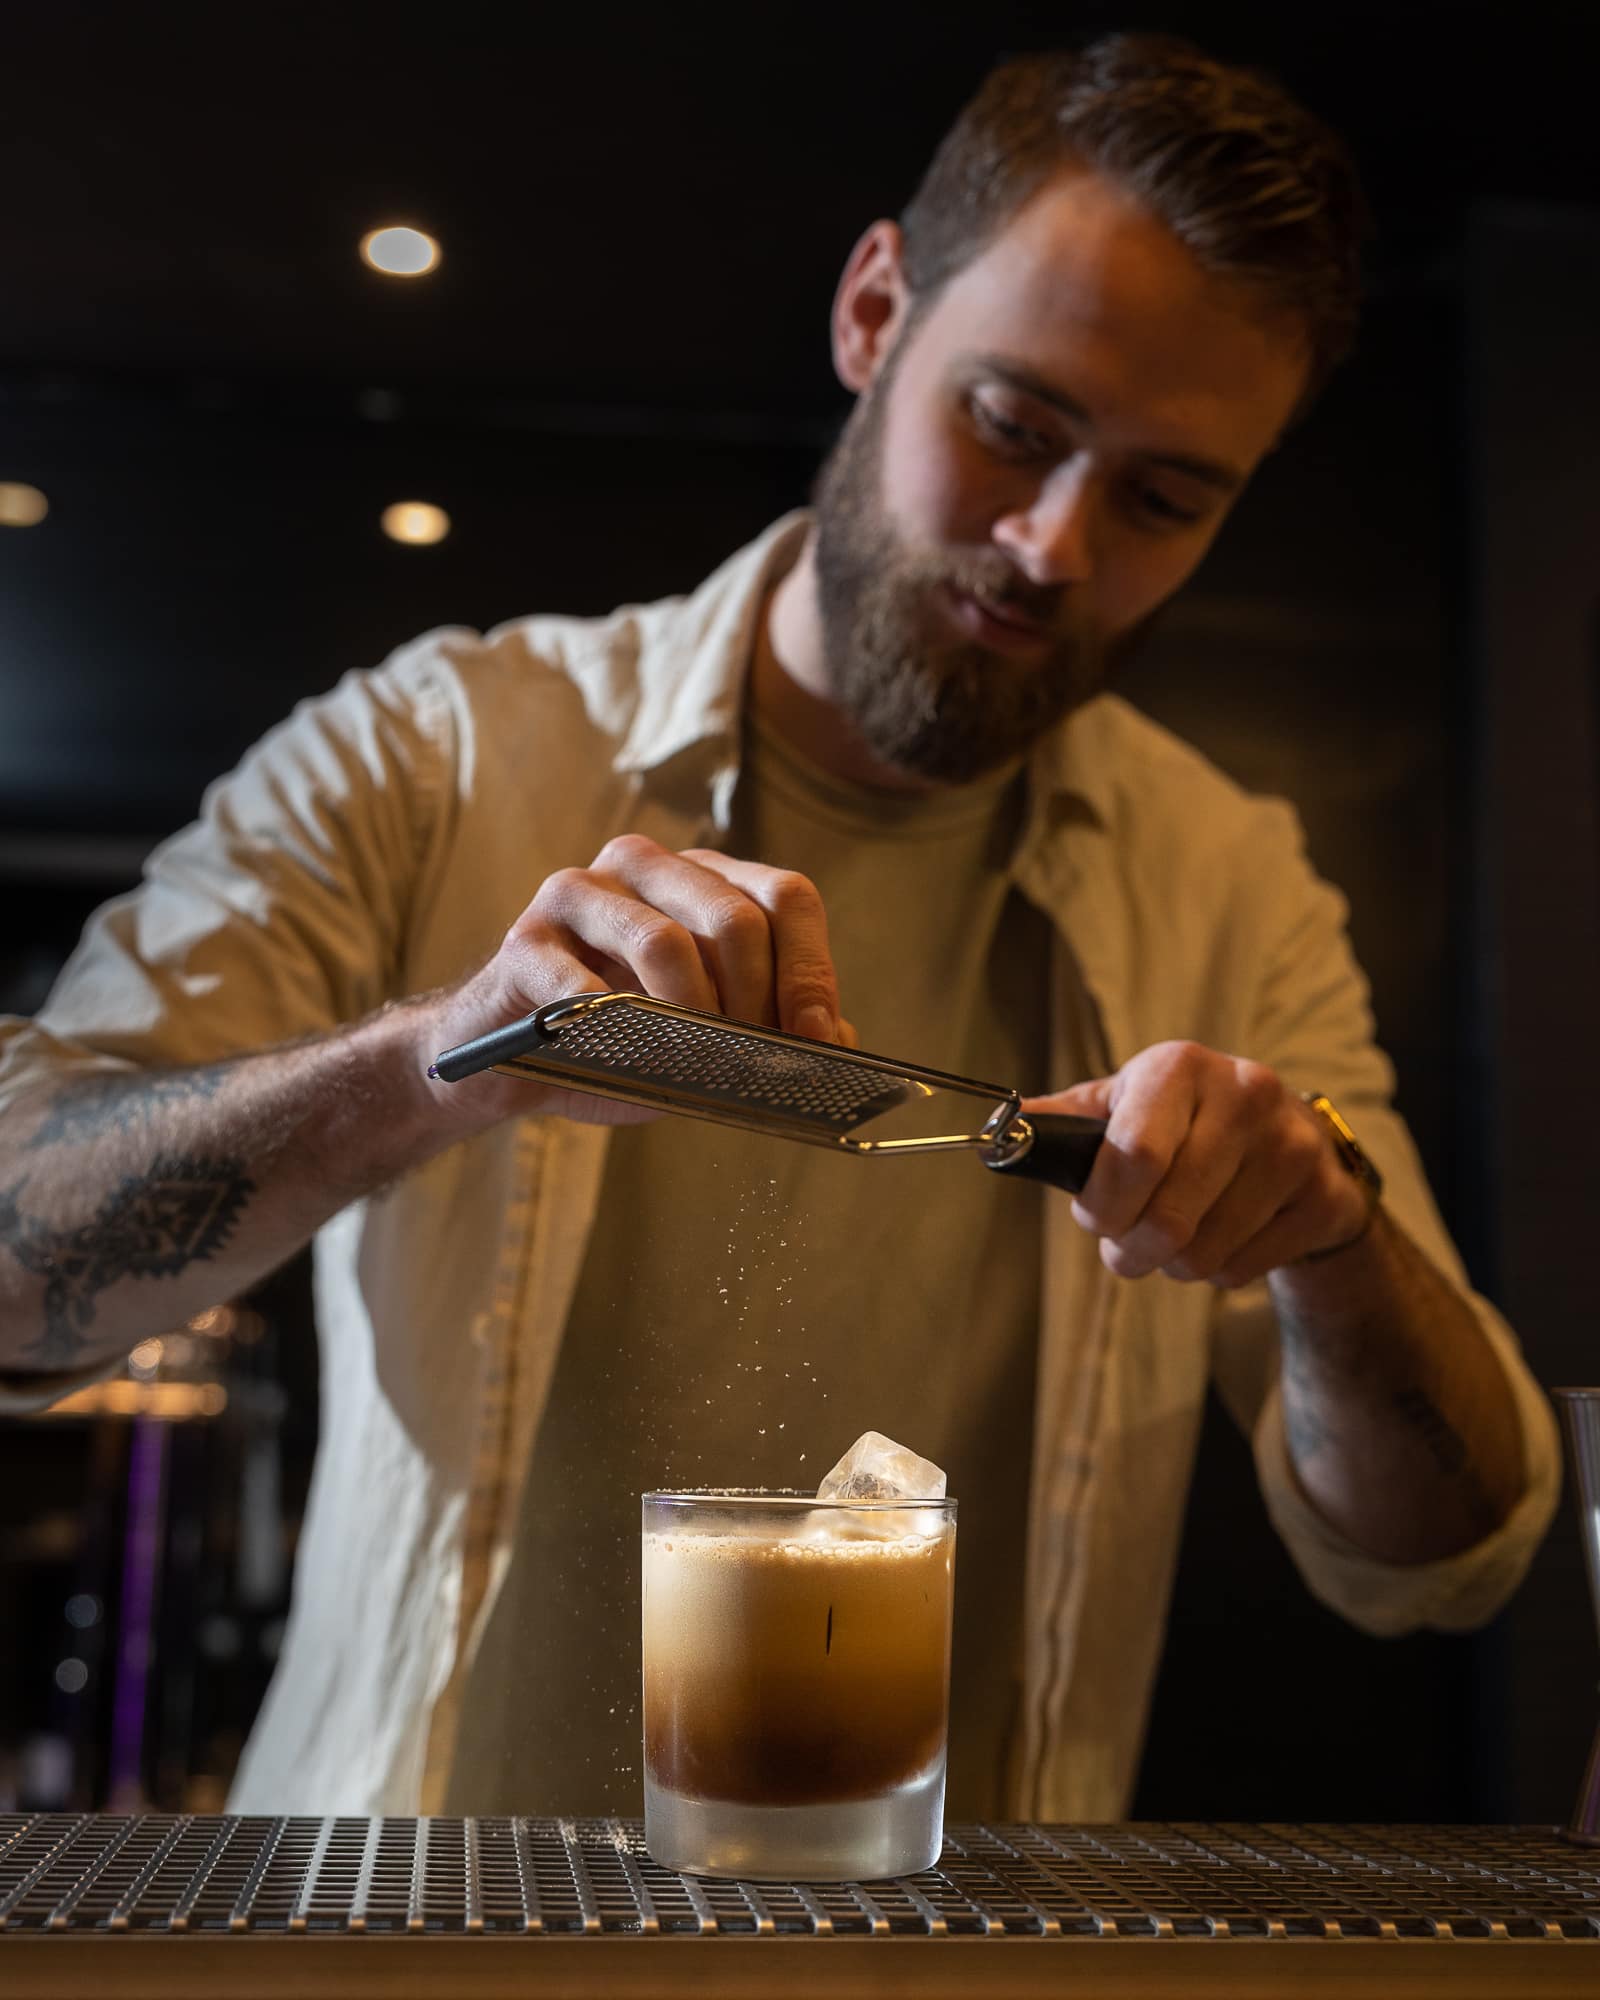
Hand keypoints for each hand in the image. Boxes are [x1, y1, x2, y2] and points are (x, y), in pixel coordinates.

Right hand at [422, 836, 848, 1128]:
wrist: (516, 1063)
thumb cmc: (624, 1039)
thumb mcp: (710, 1036)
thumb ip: (773, 1026)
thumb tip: (838, 1039)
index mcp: (703, 879)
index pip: (784, 896)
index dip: (809, 968)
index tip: (813, 1036)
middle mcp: (646, 867)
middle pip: (734, 916)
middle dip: (754, 1001)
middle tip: (749, 1058)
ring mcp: (581, 893)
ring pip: (664, 942)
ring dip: (691, 1017)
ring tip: (690, 1061)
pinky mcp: (526, 939)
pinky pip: (581, 983)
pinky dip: (612, 1029)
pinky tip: (619, 1052)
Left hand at [1023, 1042, 1371, 1285]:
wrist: (1290, 1144)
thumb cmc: (1182, 1126)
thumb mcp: (1121, 1108)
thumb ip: (1062, 1125)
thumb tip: (998, 1134)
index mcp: (1180, 1066)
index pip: (1134, 1156)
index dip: (1104, 1206)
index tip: (1096, 1217)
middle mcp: (1245, 1093)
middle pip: (1167, 1220)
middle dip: (1131, 1250)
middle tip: (1127, 1247)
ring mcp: (1293, 1145)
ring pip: (1202, 1254)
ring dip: (1174, 1264)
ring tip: (1179, 1234)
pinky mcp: (1325, 1195)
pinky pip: (1243, 1270)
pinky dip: (1221, 1271)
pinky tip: (1227, 1233)